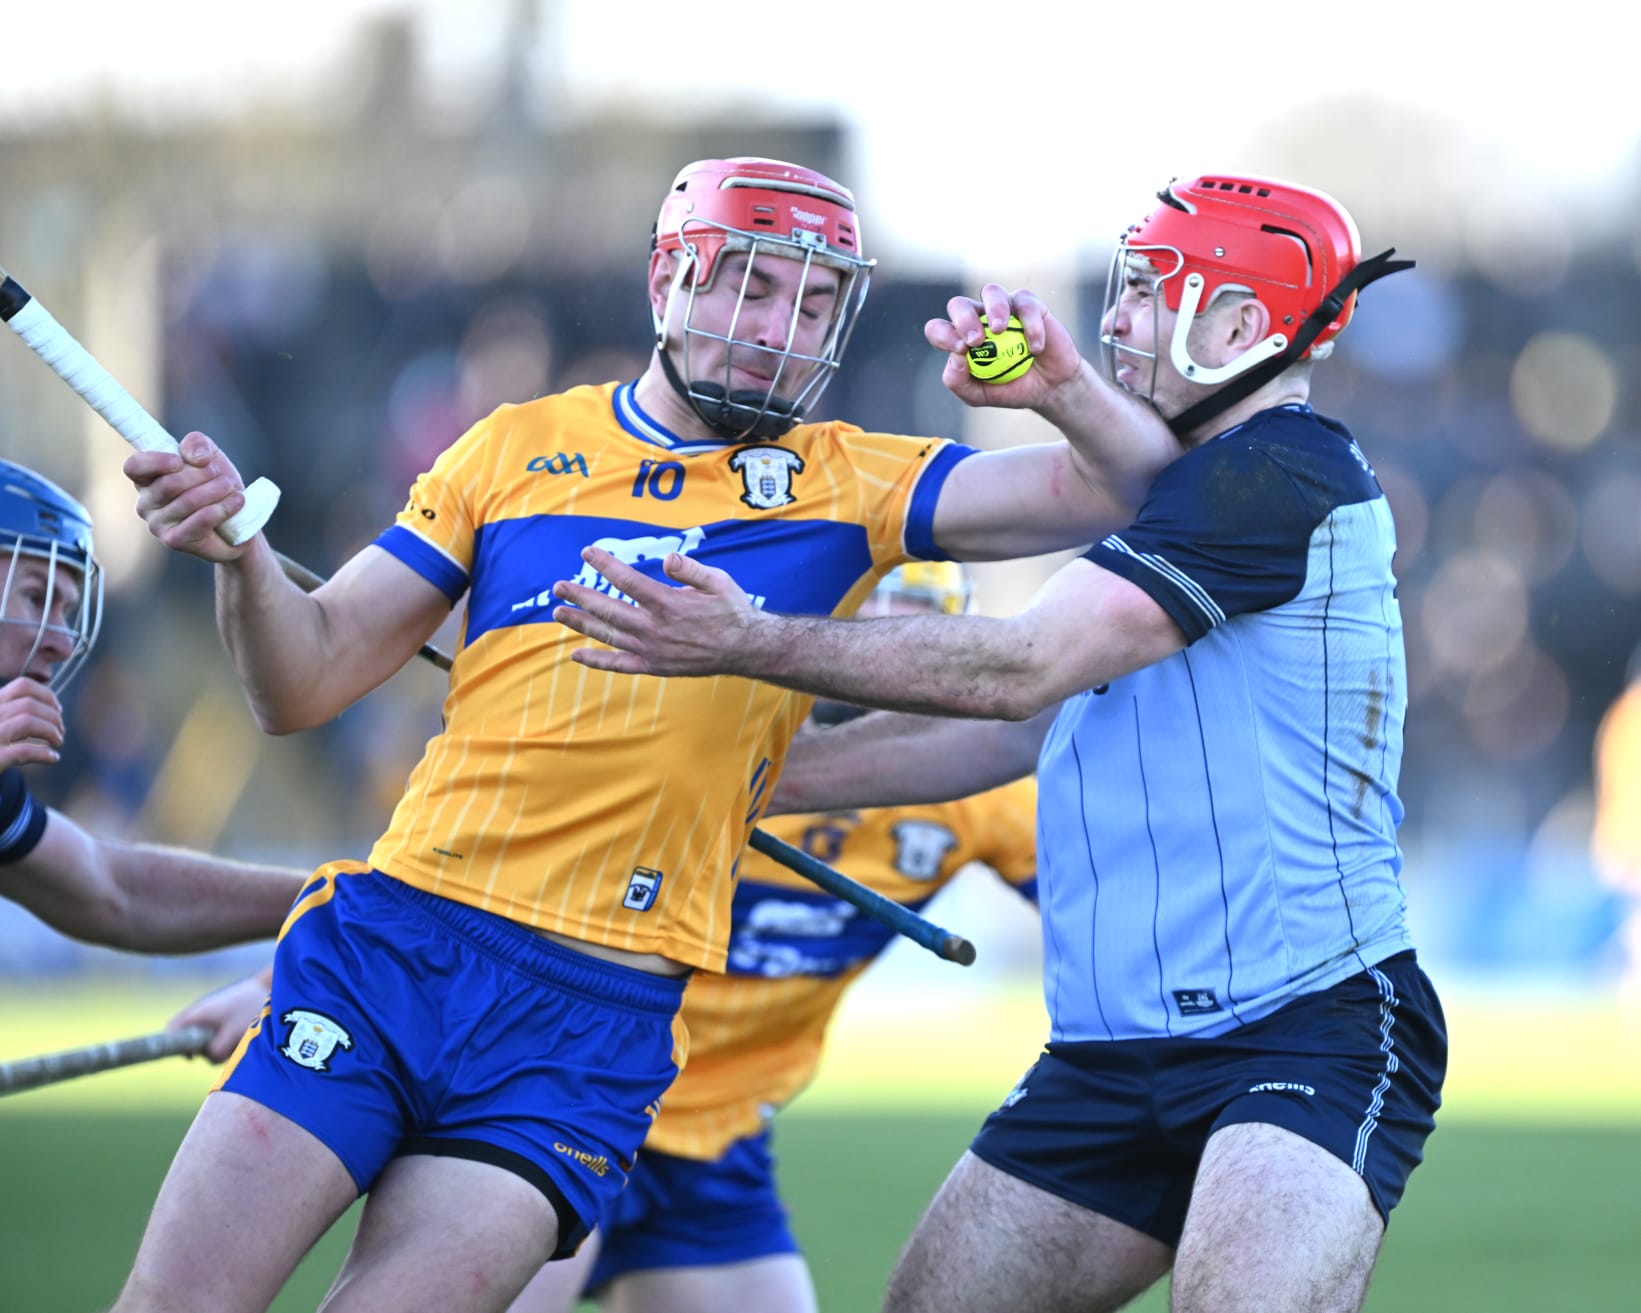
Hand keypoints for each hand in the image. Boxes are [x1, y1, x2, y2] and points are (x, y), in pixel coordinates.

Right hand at [0, 678, 63, 768]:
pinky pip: (23, 751)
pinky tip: (52, 758)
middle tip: (60, 731)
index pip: (23, 686)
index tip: (58, 710)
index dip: (47, 696)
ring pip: (28, 721)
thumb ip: (14, 710)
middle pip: (30, 704)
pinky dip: (44, 754)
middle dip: (53, 716)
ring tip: (57, 742)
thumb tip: (54, 708)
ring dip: (51, 731)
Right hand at [124, 431, 255, 562]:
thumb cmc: (217, 486)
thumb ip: (197, 444)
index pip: (134, 466)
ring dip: (217, 490)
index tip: (180, 461)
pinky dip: (223, 508)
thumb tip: (196, 457)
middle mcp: (146, 502)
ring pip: (188, 501)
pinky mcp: (174, 541)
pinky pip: (200, 520)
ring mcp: (157, 524)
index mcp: (146, 479)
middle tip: (223, 477)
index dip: (156, 461)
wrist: (238, 523)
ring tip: (231, 488)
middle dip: (202, 475)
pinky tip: (237, 501)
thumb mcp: (210, 456)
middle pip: (169, 483)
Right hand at [168, 970, 269, 1061]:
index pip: (171, 1030)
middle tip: (221, 1050)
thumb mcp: (233, 1033)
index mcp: (198, 1012)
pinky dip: (227, 1038)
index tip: (192, 1055)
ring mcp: (213, 1012)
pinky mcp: (224, 1013)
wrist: (270, 985)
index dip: (175, 1045)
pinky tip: (242, 1037)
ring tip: (237, 1041)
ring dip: (218, 1044)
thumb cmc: (251, 1007)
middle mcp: (201, 1011)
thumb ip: (216, 1049)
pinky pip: (217, 1031)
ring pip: (204, 1036)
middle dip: (202, 1049)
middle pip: (188, 1037)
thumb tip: (207, 1057)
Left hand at [550, 547, 769, 676]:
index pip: (627, 581)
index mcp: (668, 603)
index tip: (587, 553)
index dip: (605, 565)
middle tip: (558, 586)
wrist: (746, 649)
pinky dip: (597, 661)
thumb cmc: (732, 610)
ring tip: (558, 613)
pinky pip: (619, 665)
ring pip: (608, 636)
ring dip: (581, 623)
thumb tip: (666, 559)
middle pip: (608, 609)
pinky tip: (577, 654)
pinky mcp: (654, 666)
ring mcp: (652, 650)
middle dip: (580, 596)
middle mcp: (654, 628)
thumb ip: (689, 569)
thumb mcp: (718, 581)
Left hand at [924, 284, 1087, 411]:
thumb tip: (955, 358)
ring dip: (993, 308)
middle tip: (976, 340)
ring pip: (991, 292)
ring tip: (999, 330)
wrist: (1049, 388)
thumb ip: (960, 382)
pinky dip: (1030, 325)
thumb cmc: (1010, 389)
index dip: (942, 335)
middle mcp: (978, 319)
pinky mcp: (1030, 305)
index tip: (960, 350)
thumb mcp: (979, 395)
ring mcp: (1004, 308)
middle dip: (963, 319)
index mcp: (960, 339)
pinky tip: (1035, 348)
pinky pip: (1026, 303)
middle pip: (958, 305)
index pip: (938, 329)